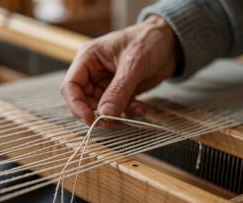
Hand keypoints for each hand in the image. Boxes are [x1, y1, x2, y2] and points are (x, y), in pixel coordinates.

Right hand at [61, 15, 179, 126]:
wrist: (171, 41)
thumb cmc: (148, 40)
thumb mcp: (133, 64)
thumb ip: (119, 90)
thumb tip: (105, 113)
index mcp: (88, 58)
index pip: (71, 86)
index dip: (76, 105)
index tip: (90, 120)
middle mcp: (93, 71)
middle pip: (84, 100)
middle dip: (99, 113)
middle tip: (112, 122)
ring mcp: (106, 82)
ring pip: (101, 107)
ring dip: (117, 114)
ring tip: (135, 109)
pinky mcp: (120, 91)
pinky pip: (117, 108)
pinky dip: (128, 111)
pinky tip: (141, 107)